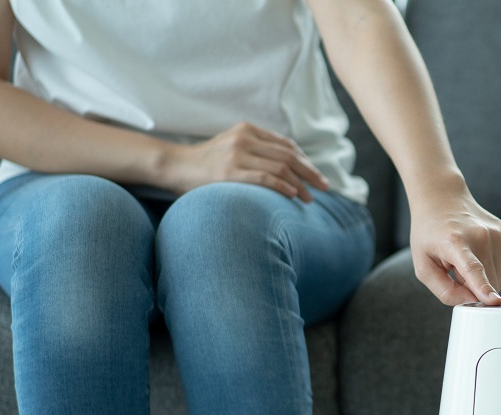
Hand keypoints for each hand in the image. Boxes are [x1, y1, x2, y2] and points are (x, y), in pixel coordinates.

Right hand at [159, 121, 329, 200]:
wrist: (175, 166)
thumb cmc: (206, 162)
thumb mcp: (232, 147)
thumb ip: (255, 150)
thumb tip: (285, 167)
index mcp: (247, 130)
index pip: (286, 145)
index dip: (305, 161)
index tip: (317, 176)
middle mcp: (244, 139)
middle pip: (288, 156)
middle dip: (311, 172)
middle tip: (325, 187)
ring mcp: (237, 155)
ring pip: (281, 167)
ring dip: (300, 184)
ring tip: (310, 198)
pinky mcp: (230, 172)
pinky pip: (265, 178)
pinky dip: (283, 187)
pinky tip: (294, 196)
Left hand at [409, 186, 500, 305]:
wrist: (442, 200)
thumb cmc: (430, 234)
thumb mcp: (424, 265)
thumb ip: (444, 290)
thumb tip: (471, 302)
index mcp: (455, 242)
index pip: (473, 268)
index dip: (483, 287)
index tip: (495, 301)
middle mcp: (480, 235)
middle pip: (488, 282)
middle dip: (473, 287)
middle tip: (456, 269)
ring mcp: (496, 233)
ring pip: (499, 278)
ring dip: (483, 277)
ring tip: (466, 258)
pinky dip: (492, 268)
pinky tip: (479, 254)